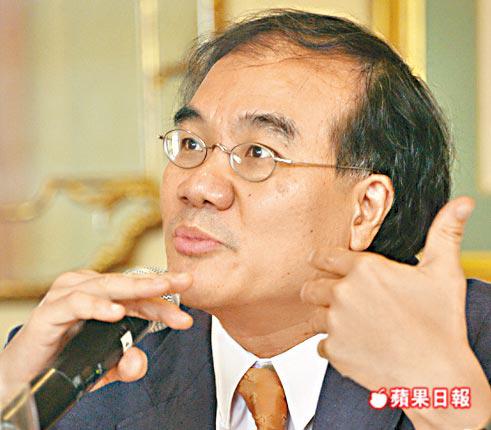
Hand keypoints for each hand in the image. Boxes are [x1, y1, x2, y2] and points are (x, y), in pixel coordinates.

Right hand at [0, 270, 192, 394]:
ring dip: (136, 289)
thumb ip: (125, 364)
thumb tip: (138, 362)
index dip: (165, 304)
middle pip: (129, 284)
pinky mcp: (50, 311)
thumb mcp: (105, 365)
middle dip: (159, 284)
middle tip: (184, 282)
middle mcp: (88, 290)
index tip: (186, 317)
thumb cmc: (65, 360)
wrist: (24, 376)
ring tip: (160, 289)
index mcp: (104, 298)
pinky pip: (77, 303)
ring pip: (107, 286)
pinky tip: (116, 313)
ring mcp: (68, 296)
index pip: (140, 297)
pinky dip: (98, 307)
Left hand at [301, 196, 490, 428]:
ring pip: (315, 315)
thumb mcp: (445, 273)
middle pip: (310, 286)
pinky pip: (321, 345)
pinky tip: (358, 346)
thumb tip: (462, 203)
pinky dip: (335, 346)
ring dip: (328, 318)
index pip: (322, 256)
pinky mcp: (335, 350)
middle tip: (340, 299)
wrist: (438, 377)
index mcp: (365, 269)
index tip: (324, 265)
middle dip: (320, 290)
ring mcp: (336, 323)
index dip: (322, 260)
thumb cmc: (442, 325)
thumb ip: (445, 233)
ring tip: (353, 324)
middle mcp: (344, 293)